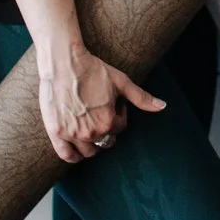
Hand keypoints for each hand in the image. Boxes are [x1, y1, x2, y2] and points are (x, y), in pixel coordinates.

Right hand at [39, 40, 166, 163]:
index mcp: (108, 122)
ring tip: (88, 125)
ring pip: (89, 152)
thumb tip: (163, 106)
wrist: (64, 63)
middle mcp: (91, 132)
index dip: (118, 114)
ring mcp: (72, 134)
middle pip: (106, 142)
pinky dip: (74, 156)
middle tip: (99, 112)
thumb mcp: (121, 82)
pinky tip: (78, 149)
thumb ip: (142, 98)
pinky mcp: (56, 133)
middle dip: (107, 130)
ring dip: (93, 143)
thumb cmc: (93, 70)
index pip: (120, 128)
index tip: (111, 102)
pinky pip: (67, 155)